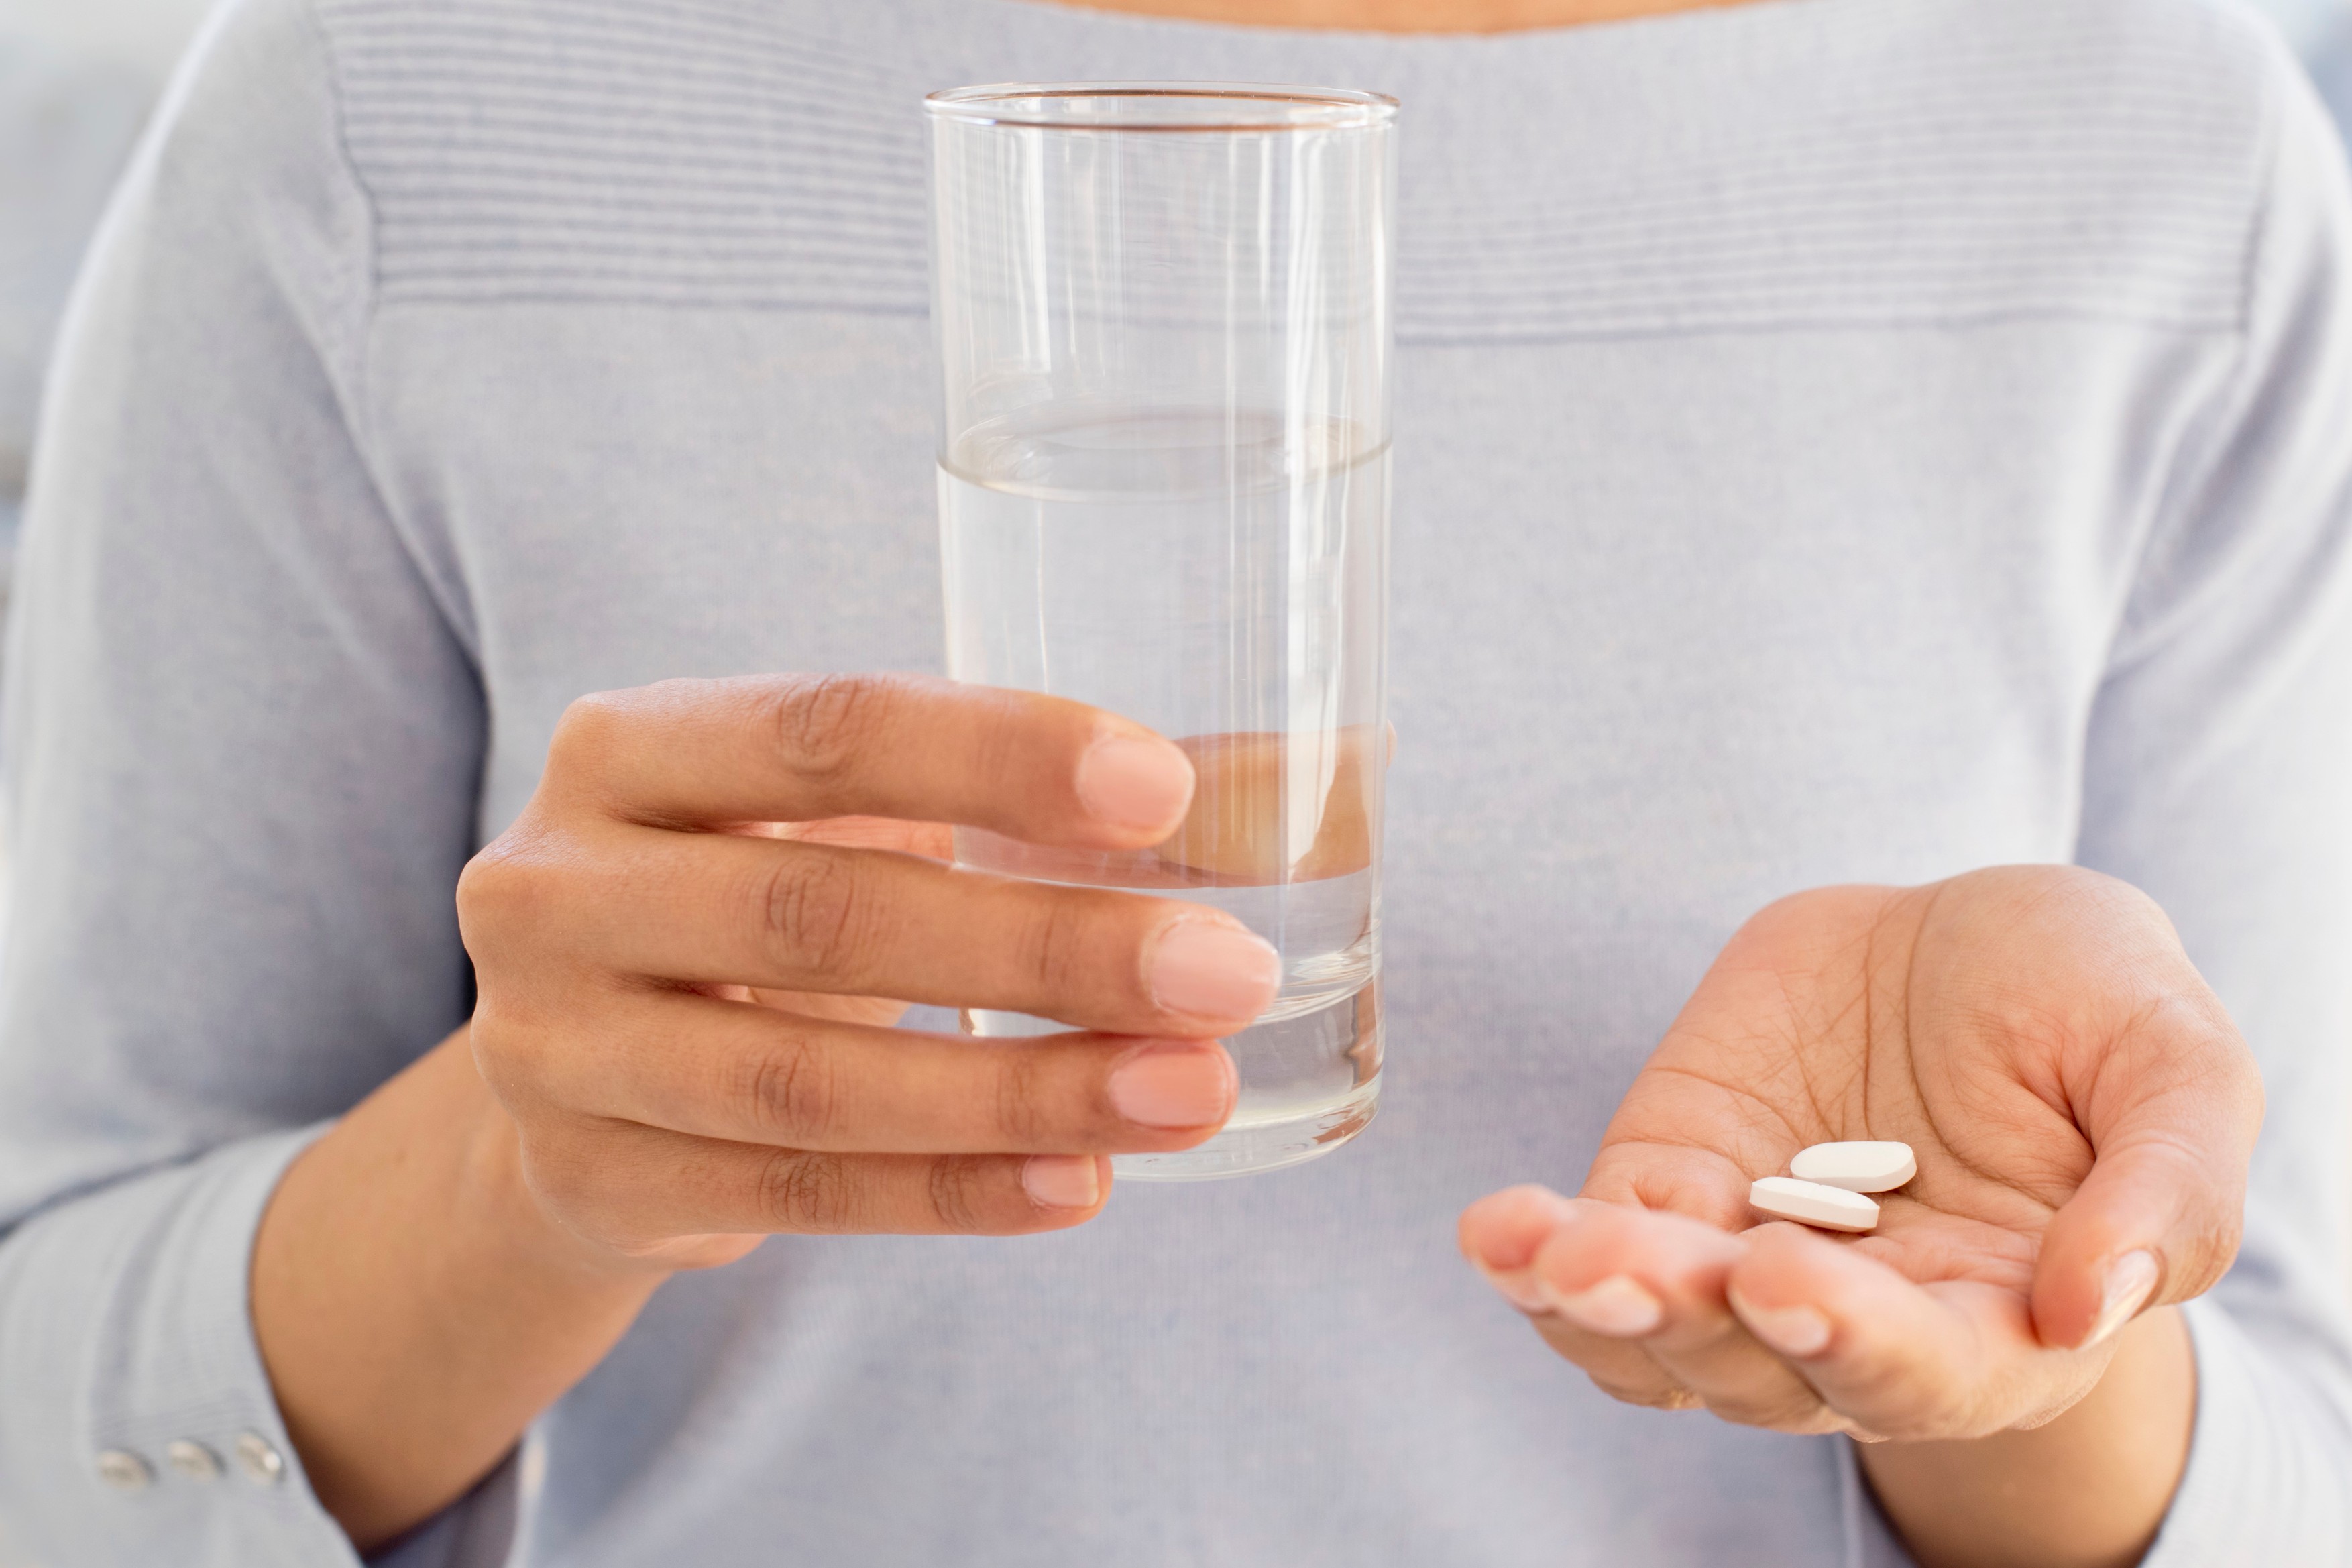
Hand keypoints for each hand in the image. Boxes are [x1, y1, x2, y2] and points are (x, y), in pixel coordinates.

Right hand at [457, 673, 1281, 1272]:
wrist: (574, 1055)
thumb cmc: (764, 889)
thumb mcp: (859, 813)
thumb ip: (1057, 793)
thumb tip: (1350, 761)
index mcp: (633, 744)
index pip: (821, 729)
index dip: (993, 754)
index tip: (1164, 788)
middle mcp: (560, 884)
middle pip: (823, 914)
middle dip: (1047, 947)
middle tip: (1231, 972)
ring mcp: (553, 1045)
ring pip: (809, 1084)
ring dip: (1022, 1094)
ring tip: (1194, 1090)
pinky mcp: (591, 1177)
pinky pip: (796, 1197)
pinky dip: (951, 1194)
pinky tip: (1084, 1187)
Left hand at [1458, 866, 2259, 1445]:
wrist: (1967, 938)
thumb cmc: (2088, 1008)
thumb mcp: (2174, 1062)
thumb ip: (2167, 1189)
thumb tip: (2087, 1303)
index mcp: (2006, 1323)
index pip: (1928, 1375)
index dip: (1858, 1342)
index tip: (1792, 1277)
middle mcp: (1866, 1321)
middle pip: (1765, 1369)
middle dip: (1696, 1321)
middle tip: (1634, 1263)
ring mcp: (1749, 1259)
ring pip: (1658, 1339)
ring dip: (1593, 1306)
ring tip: (1540, 1248)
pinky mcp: (1670, 1187)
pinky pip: (1591, 1259)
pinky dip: (1536, 1258)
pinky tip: (1497, 1229)